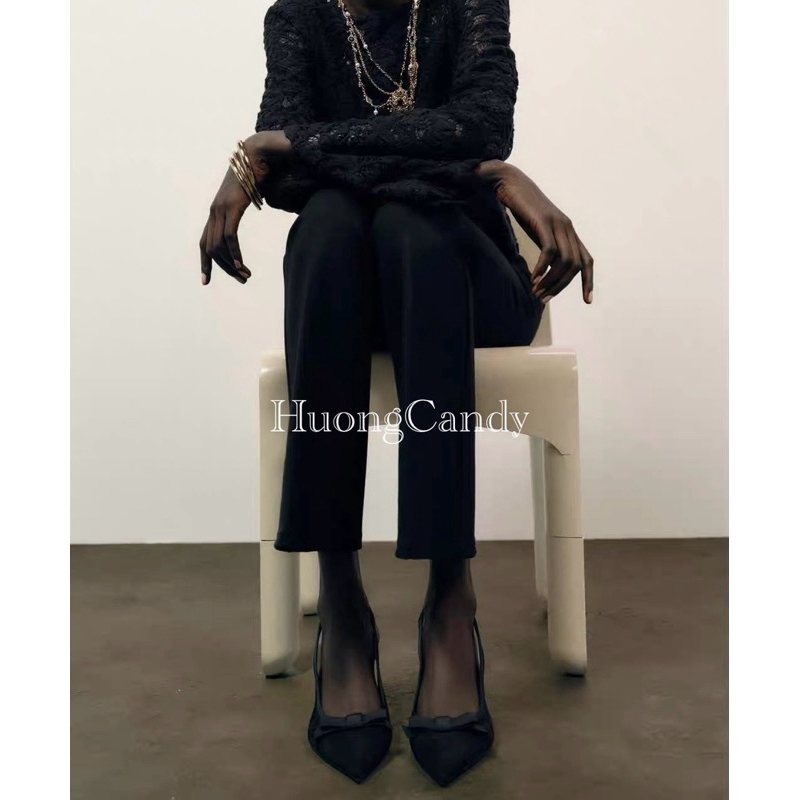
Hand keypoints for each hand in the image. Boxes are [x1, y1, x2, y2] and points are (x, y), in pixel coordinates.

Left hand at [199, 134, 279, 285]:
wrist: (259, 152)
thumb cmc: (257, 172)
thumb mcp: (248, 195)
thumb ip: (246, 205)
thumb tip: (256, 205)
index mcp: (216, 211)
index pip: (204, 242)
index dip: (205, 263)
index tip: (206, 281)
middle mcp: (214, 211)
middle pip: (209, 248)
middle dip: (223, 269)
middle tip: (241, 280)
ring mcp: (221, 208)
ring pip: (218, 246)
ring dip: (231, 265)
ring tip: (245, 275)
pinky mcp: (232, 206)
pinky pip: (230, 236)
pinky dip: (234, 253)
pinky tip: (241, 265)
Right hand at [476, 160, 593, 304]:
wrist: (508, 181)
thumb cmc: (520, 206)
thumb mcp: (537, 230)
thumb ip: (545, 246)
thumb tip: (544, 271)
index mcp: (568, 231)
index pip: (586, 260)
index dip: (588, 281)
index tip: (587, 301)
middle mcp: (567, 227)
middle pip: (575, 266)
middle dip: (562, 286)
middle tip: (543, 299)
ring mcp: (557, 223)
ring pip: (565, 261)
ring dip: (551, 281)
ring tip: (536, 292)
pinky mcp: (543, 221)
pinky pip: (550, 251)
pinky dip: (543, 268)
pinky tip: (533, 278)